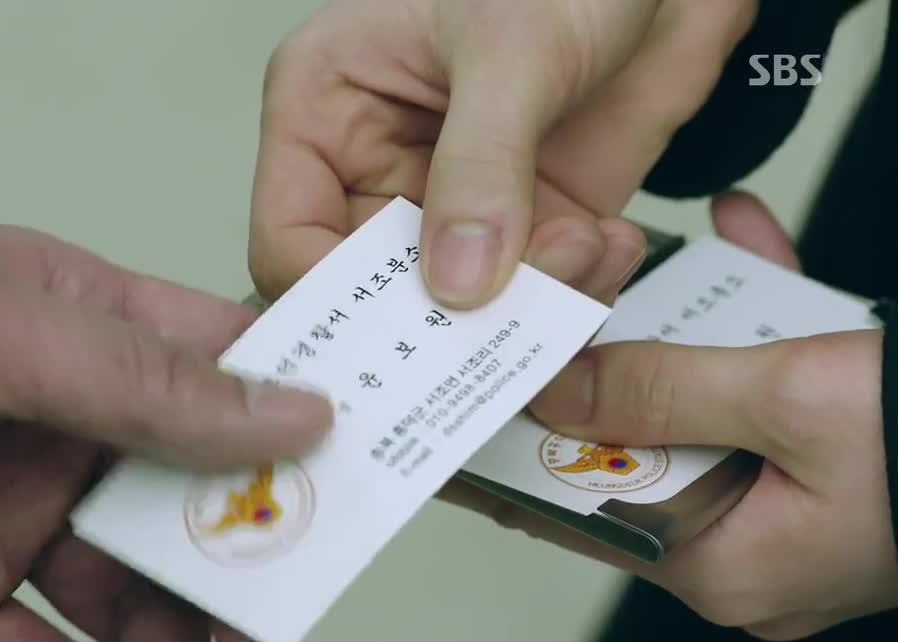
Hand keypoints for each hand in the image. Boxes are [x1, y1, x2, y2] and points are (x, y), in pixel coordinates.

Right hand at [251, 0, 755, 306]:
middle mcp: (378, 166)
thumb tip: (457, 282)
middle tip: (498, 328)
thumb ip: (480, 167)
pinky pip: (533, 297)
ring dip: (525, 305)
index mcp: (325, 110)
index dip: (333, 300)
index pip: (290, 239)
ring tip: (581, 248)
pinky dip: (576, 291)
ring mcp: (455, 203)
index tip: (399, 335)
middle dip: (441, 317)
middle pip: (374, 293)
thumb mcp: (510, 51)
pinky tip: (607, 240)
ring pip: (460, 310)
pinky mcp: (527, 225)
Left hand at [448, 192, 897, 639]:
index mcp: (725, 567)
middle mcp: (749, 548)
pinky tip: (740, 250)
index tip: (468, 406)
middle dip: (610, 369)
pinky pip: (764, 390)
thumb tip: (561, 386)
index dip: (518, 454)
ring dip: (683, 333)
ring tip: (642, 273)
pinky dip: (751, 323)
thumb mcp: (792, 404)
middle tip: (560, 311)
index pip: (579, 510)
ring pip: (700, 407)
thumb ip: (665, 391)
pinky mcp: (827, 458)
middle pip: (636, 448)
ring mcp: (789, 504)